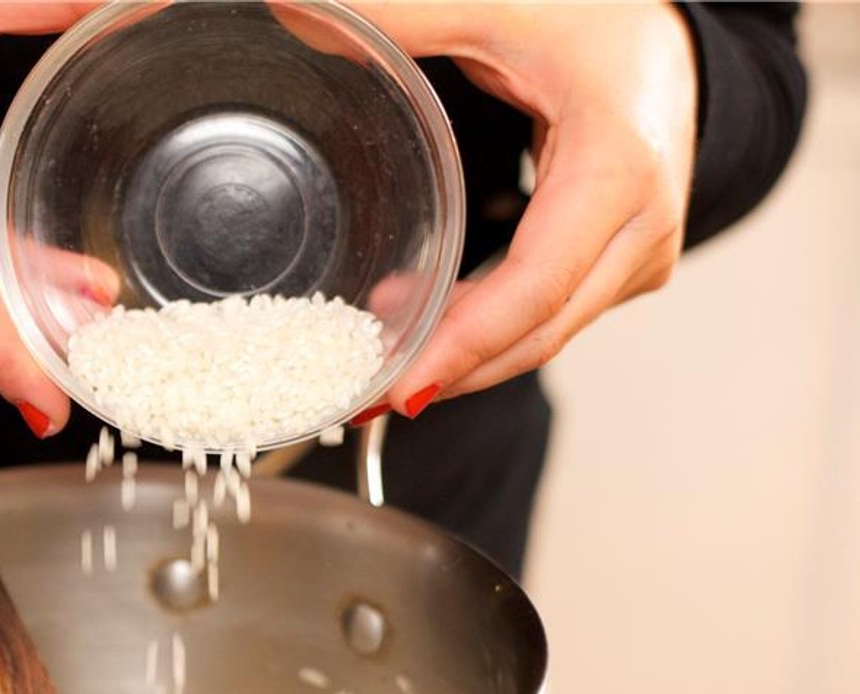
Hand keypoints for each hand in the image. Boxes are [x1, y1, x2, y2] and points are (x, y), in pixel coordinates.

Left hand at [349, 3, 697, 418]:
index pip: (534, 290)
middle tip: (358, 396)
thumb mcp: (497, 2)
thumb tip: (286, 10)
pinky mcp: (622, 260)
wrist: (665, 18)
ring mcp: (640, 251)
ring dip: (460, 354)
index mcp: (621, 171)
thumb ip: (399, 15)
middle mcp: (645, 225)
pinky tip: (422, 323)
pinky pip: (547, 312)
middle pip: (538, 333)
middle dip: (448, 373)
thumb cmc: (598, 10)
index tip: (397, 391)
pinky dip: (483, 327)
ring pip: (542, 333)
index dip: (462, 350)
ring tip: (373, 356)